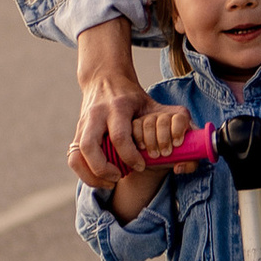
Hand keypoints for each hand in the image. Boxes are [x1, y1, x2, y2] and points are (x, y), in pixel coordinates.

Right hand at [71, 22, 157, 186]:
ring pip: (76, 155)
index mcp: (117, 107)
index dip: (130, 156)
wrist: (104, 78)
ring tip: (110, 182)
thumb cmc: (132, 97)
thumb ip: (170, 120)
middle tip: (120, 177)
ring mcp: (83, 124)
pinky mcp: (76, 133)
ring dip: (91, 174)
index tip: (140, 166)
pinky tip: (99, 179)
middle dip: (104, 169)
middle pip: (90, 147)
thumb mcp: (151, 103)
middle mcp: (96, 115)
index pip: (119, 136)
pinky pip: (73, 158)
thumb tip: (187, 145)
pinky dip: (84, 172)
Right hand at [131, 106, 192, 161]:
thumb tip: (178, 168)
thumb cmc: (176, 156)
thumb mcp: (186, 160)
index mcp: (182, 120)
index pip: (180, 118)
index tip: (176, 145)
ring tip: (154, 155)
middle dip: (164, 139)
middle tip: (165, 154)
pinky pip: (136, 126)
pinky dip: (139, 138)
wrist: (159, 158)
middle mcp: (166, 116)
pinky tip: (142, 148)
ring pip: (149, 124)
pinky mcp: (138, 122)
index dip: (178, 130)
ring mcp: (151, 117)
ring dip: (151, 141)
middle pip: (164, 121)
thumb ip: (189, 165)